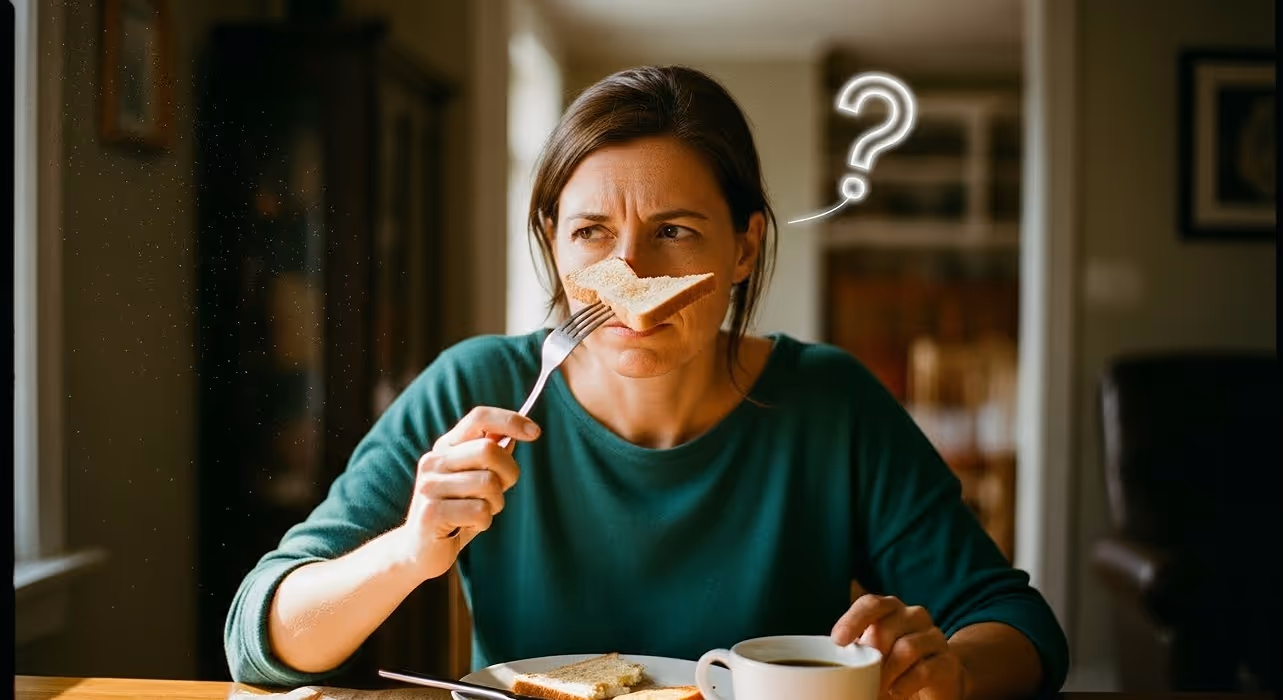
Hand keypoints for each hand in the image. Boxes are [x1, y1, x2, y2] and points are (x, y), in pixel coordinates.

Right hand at [398, 407, 540, 578]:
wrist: (420, 551)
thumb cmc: (456, 512)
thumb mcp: (475, 480)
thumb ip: (491, 457)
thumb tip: (513, 436)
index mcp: (445, 447)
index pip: (479, 418)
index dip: (510, 421)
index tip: (535, 432)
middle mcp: (433, 461)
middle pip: (489, 449)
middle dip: (509, 472)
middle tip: (502, 490)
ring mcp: (429, 486)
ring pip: (488, 483)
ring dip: (495, 503)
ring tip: (479, 511)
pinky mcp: (431, 514)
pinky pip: (480, 511)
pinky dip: (484, 522)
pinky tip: (467, 526)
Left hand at [831, 594, 968, 699]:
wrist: (936, 682)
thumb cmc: (894, 666)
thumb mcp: (870, 656)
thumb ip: (854, 651)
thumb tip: (827, 664)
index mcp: (891, 609)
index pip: (871, 604)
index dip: (853, 619)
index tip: (838, 640)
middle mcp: (914, 616)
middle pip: (887, 626)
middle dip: (870, 652)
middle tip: (858, 673)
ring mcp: (934, 637)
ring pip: (907, 648)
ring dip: (887, 671)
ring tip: (877, 686)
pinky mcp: (948, 662)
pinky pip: (925, 669)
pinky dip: (906, 683)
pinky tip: (896, 691)